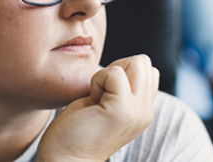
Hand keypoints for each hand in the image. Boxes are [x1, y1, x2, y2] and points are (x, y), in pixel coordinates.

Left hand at [37, 55, 159, 161]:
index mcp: (143, 109)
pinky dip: (97, 80)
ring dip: (108, 73)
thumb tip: (122, 64)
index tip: (104, 92)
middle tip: (99, 94)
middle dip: (117, 68)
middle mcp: (146, 111)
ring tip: (96, 97)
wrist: (65, 158)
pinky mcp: (122, 111)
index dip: (121, 70)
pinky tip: (91, 101)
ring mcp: (137, 111)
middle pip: (143, 61)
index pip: (147, 69)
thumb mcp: (106, 102)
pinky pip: (114, 73)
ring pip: (136, 62)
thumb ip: (121, 87)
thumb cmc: (77, 128)